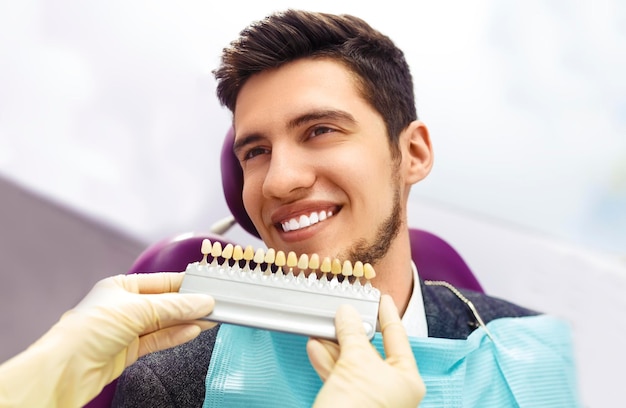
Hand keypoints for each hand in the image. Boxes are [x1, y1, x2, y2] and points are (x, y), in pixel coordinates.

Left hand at [0, 272, 214, 407]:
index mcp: (121, 287)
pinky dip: (177, 335)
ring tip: (211, 318)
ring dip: (188, 321)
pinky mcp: (130, 351)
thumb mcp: (136, 309)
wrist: (65, 370)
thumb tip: (202, 301)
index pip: (162, 282)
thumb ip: (174, 306)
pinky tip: (194, 331)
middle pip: (166, 303)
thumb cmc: (87, 331)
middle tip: (215, 303)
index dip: (186, 284)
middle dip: (190, 304)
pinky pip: (160, 340)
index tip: (208, 286)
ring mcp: (128, 330)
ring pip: (166, 323)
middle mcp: (125, 307)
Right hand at [307, 294, 424, 407]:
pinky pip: (339, 376)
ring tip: (323, 326)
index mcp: (407, 380)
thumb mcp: (356, 362)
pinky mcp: (349, 403)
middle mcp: (391, 389)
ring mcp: (370, 398)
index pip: (397, 337)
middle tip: (343, 310)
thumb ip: (352, 333)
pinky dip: (327, 361)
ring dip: (335, 344)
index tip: (381, 298)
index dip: (388, 315)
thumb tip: (347, 314)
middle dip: (353, 330)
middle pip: (372, 349)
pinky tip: (316, 346)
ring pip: (352, 362)